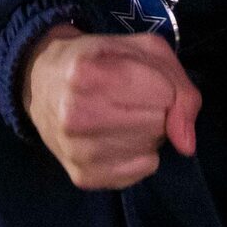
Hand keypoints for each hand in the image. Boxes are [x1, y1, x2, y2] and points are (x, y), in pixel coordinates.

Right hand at [21, 25, 200, 190]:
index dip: (162, 86)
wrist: (41, 82)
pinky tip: (114, 138)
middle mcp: (76, 115)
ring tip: (118, 116)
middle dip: (154, 110)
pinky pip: (141, 171)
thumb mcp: (142, 50)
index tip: (141, 79)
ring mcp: (77, 150)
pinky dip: (137, 155)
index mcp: (87, 72)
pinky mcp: (83, 177)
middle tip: (127, 98)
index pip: (165, 95)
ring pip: (151, 150)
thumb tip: (185, 143)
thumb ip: (179, 86)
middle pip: (158, 124)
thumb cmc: (97, 60)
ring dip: (146, 134)